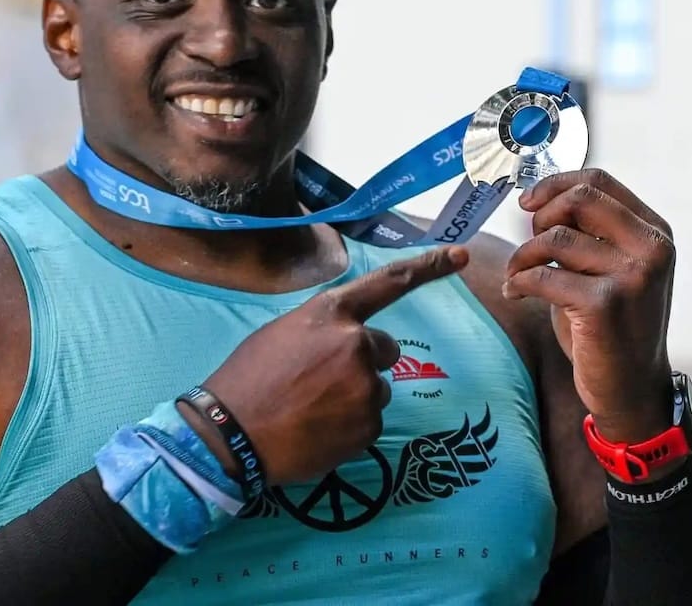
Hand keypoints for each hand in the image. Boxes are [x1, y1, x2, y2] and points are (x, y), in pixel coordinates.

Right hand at [196, 246, 468, 484]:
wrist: (229, 435)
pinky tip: (316, 432)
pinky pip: (370, 424)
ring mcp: (365, 385)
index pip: (389, 283)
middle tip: (319, 384)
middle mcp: (356, 343)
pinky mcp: (368, 425)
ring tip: (310, 410)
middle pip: (385, 351)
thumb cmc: (247, 380)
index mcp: (331, 313)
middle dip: (362, 365)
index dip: (429, 267)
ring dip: (353, 400)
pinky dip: (349, 430)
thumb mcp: (282, 334)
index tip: (461, 256)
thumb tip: (348, 342)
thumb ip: (324, 330)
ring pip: (376, 390)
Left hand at [503, 170, 675, 442]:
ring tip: (515, 276)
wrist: (632, 388)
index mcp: (654, 232)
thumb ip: (586, 234)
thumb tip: (536, 201)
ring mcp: (632, 275)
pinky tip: (514, 291)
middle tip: (527, 243)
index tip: (528, 202)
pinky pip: (543, 275)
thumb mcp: (610, 269)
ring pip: (555, 239)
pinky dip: (518, 281)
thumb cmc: (612, 326)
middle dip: (541, 215)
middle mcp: (651, 249)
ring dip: (522, 256)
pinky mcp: (604, 304)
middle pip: (580, 200)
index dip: (555, 185)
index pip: (599, 182)